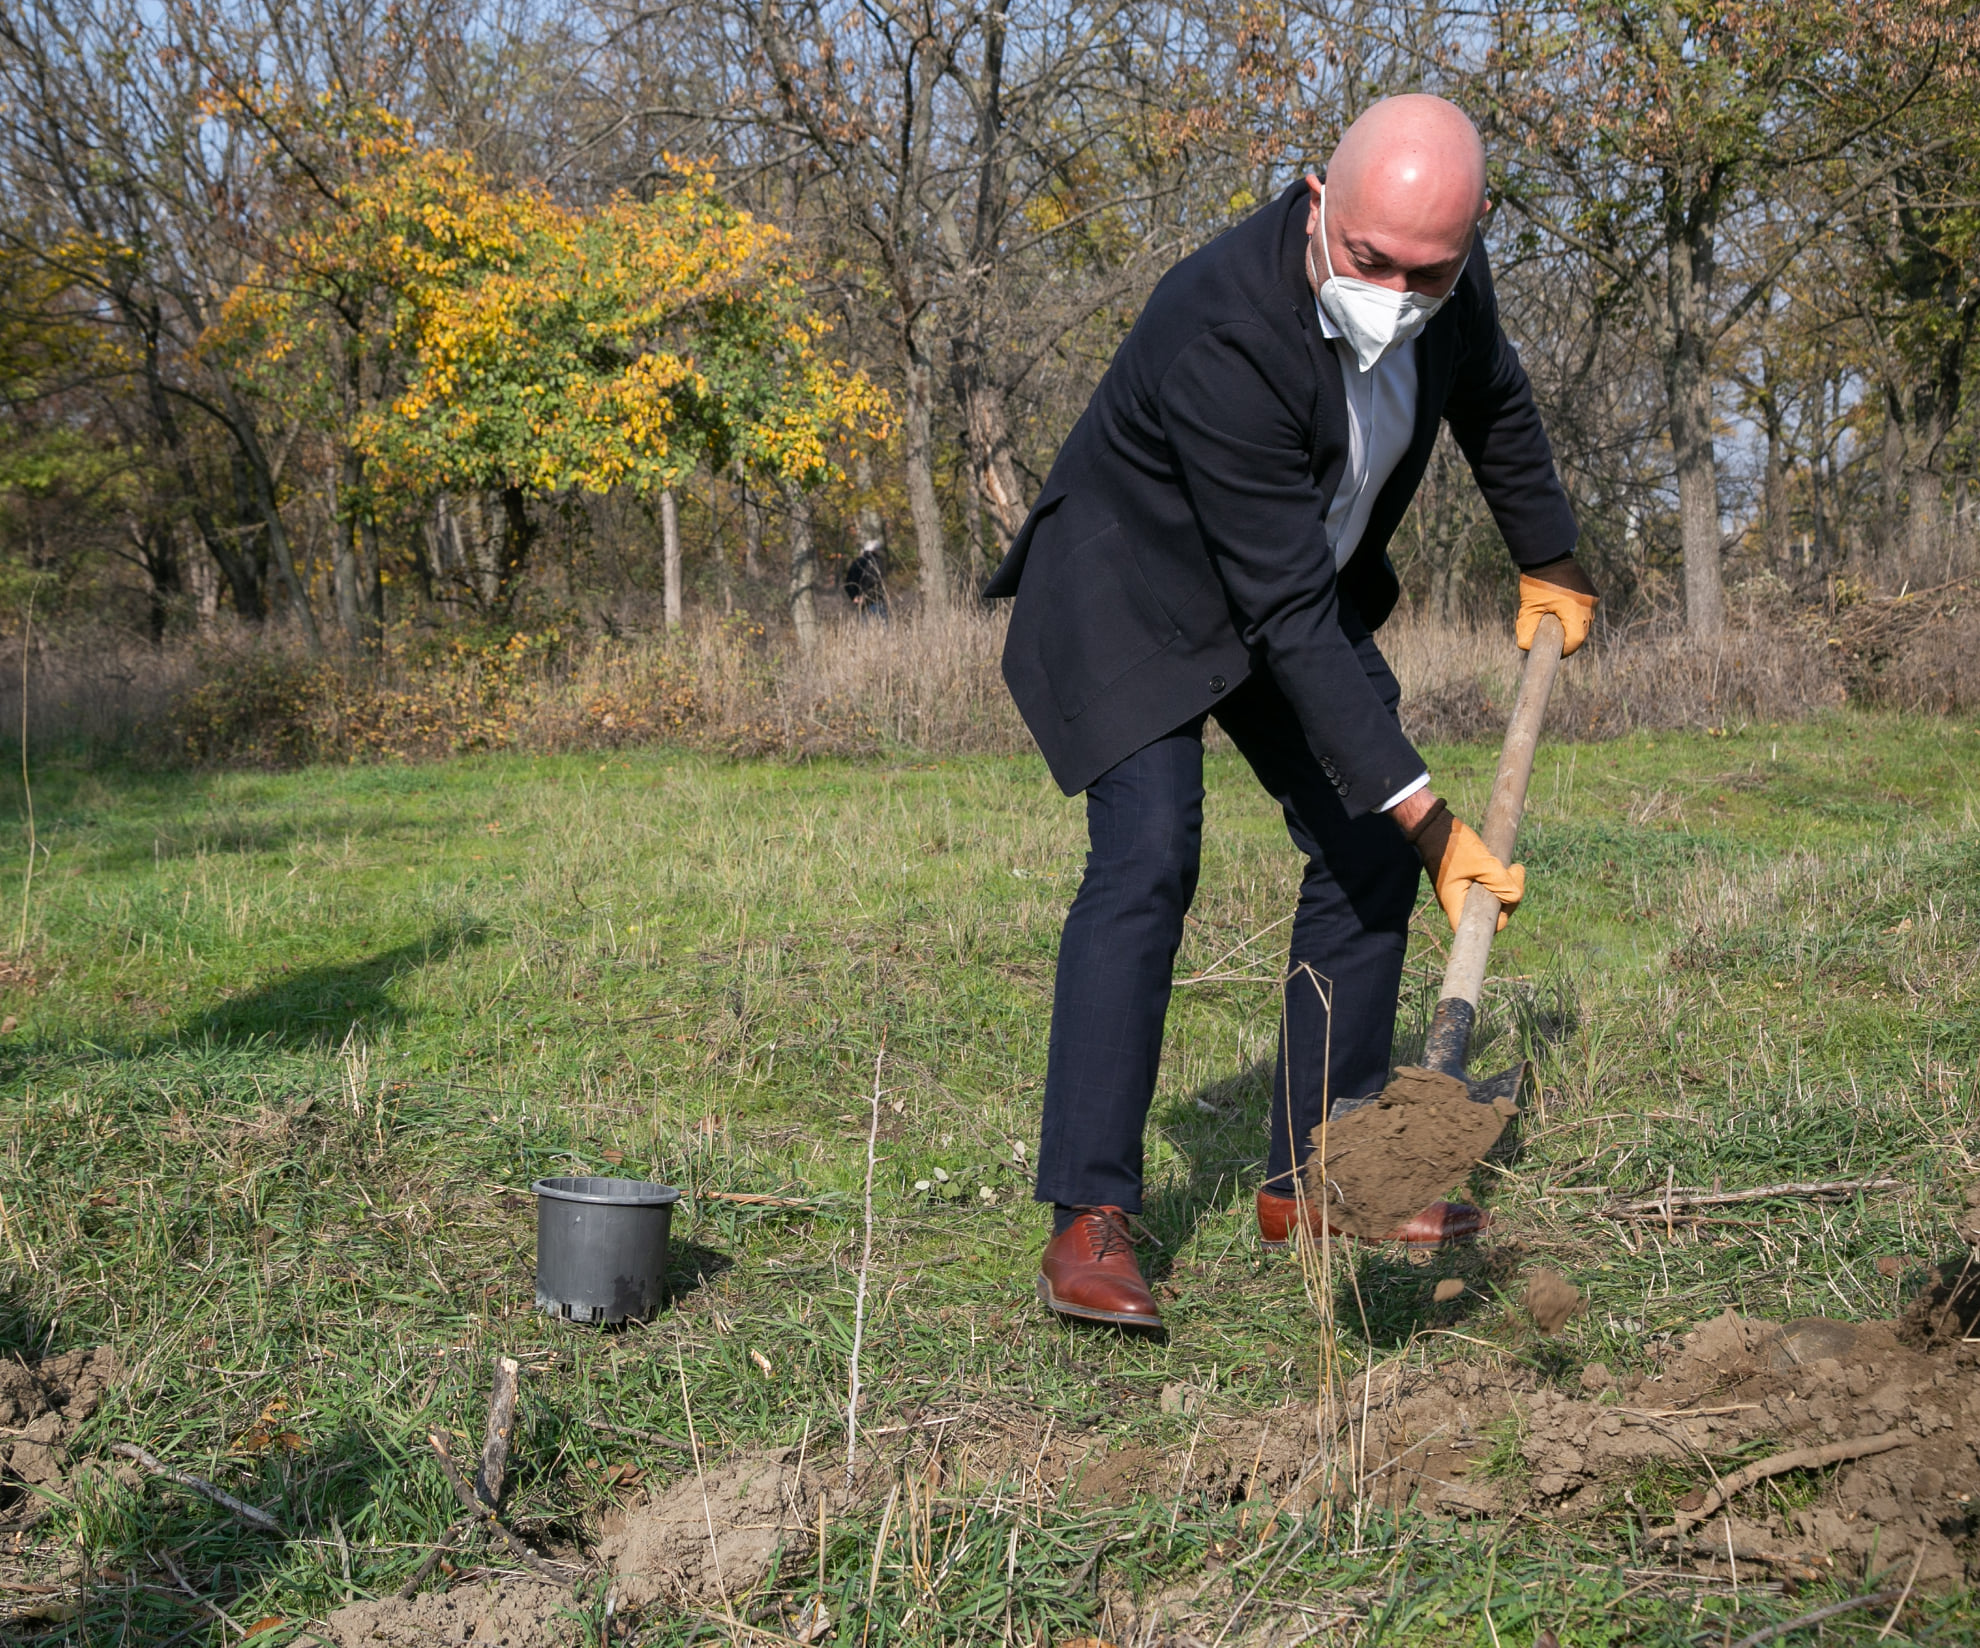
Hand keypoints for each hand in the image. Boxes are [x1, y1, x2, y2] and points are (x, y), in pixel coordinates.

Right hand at [1413, 807, 1524, 933]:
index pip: (1481, 928)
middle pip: (1490, 914)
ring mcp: (1462, 894)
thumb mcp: (1482, 862)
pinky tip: (1503, 866)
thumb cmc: (1454, 846)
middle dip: (1508, 897)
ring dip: (1506, 886)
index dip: (1499, 919)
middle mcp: (1458, 904)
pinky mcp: (1466, 884)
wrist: (1435, 827)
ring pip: (1491, 901)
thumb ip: (1502, 882)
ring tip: (1512, 867)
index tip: (1506, 897)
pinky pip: (1488, 890)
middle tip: (1514, 871)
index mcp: (1456, 905)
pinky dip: (1499, 881)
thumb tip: (1515, 896)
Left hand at [1517, 556, 1598, 656]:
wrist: (1547, 555)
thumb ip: (1526, 630)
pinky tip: (1561, 613)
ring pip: (1585, 623)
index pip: (1576, 641)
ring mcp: (1592, 598)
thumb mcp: (1528, 607)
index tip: (1554, 651)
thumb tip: (1527, 647)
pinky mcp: (1591, 592)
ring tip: (1555, 626)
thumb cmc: (1536, 582)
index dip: (1565, 650)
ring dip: (1572, 628)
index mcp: (1575, 610)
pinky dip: (1575, 616)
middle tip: (1552, 642)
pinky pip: (1585, 611)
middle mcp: (1589, 605)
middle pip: (1582, 633)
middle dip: (1568, 640)